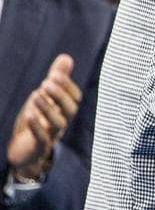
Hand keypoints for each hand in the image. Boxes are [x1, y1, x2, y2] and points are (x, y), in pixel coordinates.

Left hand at [7, 54, 80, 179]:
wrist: (24, 152)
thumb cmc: (36, 121)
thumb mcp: (45, 97)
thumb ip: (57, 79)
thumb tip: (66, 57)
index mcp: (64, 111)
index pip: (75, 98)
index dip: (67, 86)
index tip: (54, 74)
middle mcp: (62, 122)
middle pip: (71, 110)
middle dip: (60, 95)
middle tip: (46, 82)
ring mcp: (51, 135)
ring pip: (58, 124)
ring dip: (48, 108)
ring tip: (35, 95)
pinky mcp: (39, 147)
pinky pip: (42, 138)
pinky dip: (36, 126)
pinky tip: (29, 114)